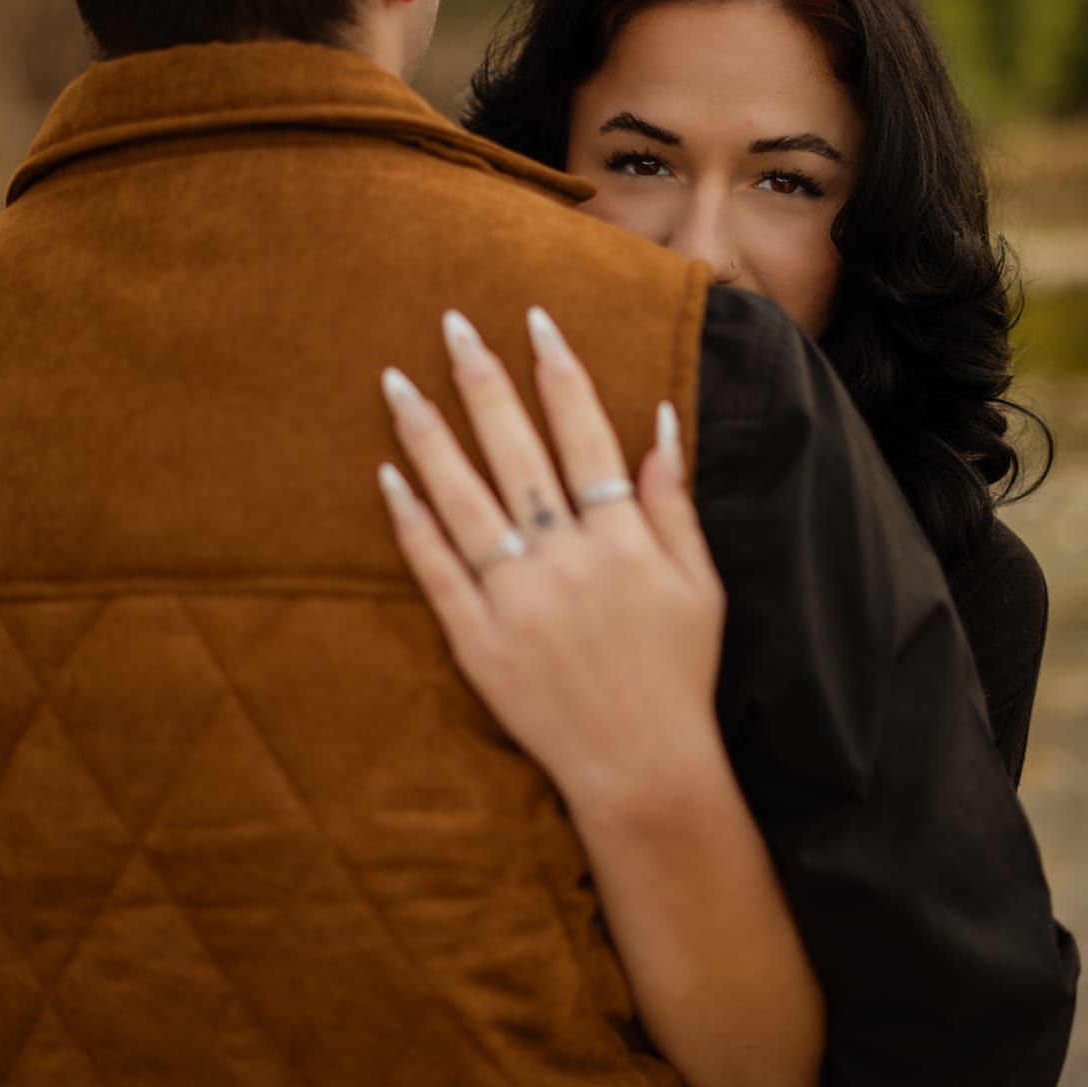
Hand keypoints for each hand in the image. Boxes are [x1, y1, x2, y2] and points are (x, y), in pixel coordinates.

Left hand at [376, 306, 726, 810]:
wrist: (642, 767)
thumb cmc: (678, 673)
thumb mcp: (699, 584)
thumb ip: (673, 503)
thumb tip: (660, 423)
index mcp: (620, 538)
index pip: (584, 433)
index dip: (558, 371)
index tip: (534, 319)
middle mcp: (564, 557)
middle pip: (515, 450)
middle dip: (482, 379)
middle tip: (449, 323)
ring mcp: (515, 598)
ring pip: (463, 500)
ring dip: (428, 437)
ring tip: (395, 382)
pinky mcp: (476, 641)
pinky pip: (435, 570)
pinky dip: (411, 523)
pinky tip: (388, 477)